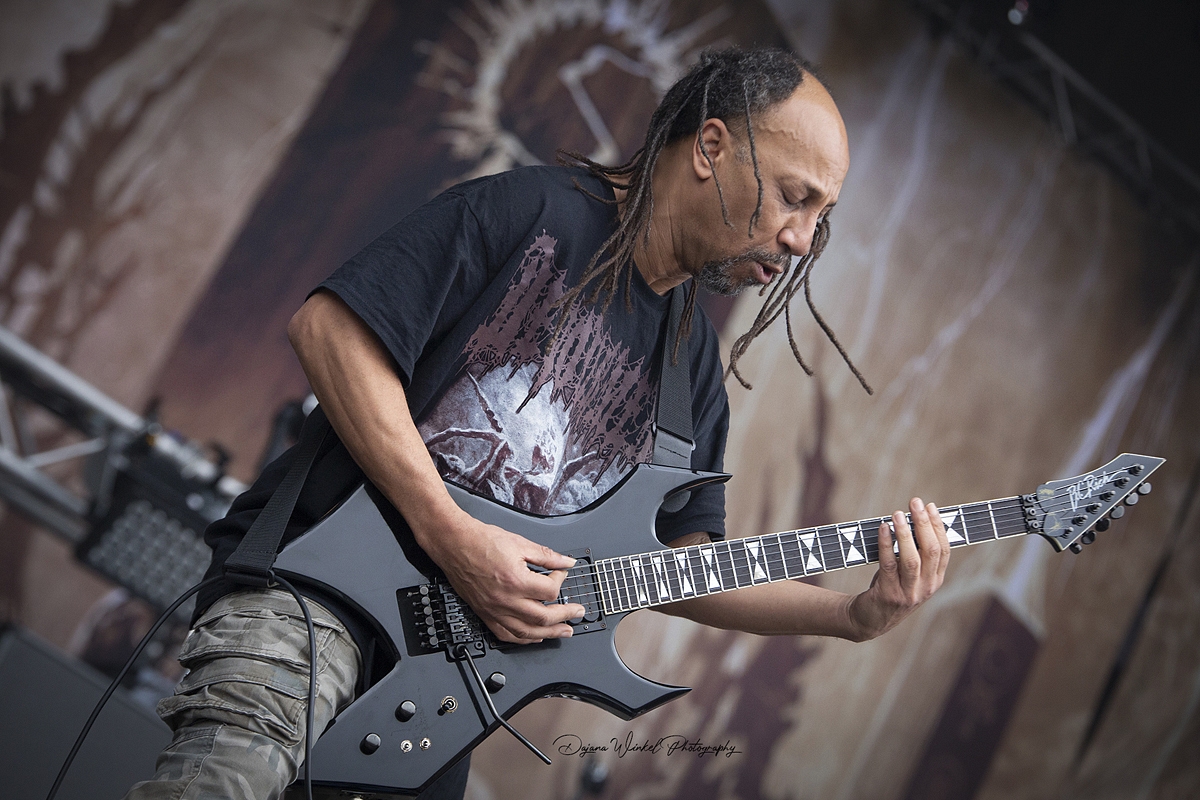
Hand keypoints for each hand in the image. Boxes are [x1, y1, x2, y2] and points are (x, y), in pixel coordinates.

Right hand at [418, 510, 585, 644]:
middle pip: (543, 617)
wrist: (454, 544)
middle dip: (565, 616)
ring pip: (526, 632)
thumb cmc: (481, 541)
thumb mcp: (520, 542)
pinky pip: (506, 635)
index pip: (550, 591)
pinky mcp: (485, 614)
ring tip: (564, 632)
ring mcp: (495, 610)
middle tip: (578, 613)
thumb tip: (566, 562)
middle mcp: (506, 600)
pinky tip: (534, 637)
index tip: (562, 573)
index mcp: (516, 580)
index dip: (561, 580)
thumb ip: (547, 555)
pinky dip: (523, 639)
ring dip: (549, 634)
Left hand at [847, 497, 948, 641]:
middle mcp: (926, 587)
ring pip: (912, 559)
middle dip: (924, 523)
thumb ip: (915, 553)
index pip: (944, 550)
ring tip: (898, 514)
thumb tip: (914, 518)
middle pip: (931, 551)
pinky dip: (886, 544)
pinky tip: (882, 529)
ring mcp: (909, 593)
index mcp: (935, 580)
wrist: (869, 619)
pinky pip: (889, 565)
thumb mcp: (909, 574)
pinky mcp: (889, 595)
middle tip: (915, 502)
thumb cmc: (889, 588)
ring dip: (905, 533)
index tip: (931, 506)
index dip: (938, 526)